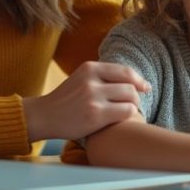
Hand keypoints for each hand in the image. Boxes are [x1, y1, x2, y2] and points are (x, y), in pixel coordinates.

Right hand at [24, 61, 149, 140]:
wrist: (44, 116)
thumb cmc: (67, 99)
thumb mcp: (81, 78)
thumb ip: (103, 76)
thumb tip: (135, 80)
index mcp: (90, 67)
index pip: (125, 71)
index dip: (139, 80)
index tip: (144, 87)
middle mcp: (91, 80)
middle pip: (131, 86)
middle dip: (136, 96)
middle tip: (133, 105)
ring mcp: (93, 98)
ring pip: (131, 99)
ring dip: (134, 107)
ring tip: (127, 113)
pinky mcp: (95, 116)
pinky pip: (126, 113)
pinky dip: (129, 116)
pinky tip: (123, 121)